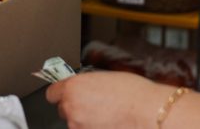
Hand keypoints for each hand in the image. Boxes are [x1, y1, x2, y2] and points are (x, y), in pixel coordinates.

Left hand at [45, 71, 162, 128]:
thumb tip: (80, 87)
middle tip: (92, 103)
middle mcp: (71, 107)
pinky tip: (107, 122)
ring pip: (74, 122)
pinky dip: (92, 127)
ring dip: (83, 119)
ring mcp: (78, 126)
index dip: (61, 92)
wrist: (147, 111)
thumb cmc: (132, 92)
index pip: (52, 93)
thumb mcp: (103, 77)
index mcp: (73, 87)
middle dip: (74, 106)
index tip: (66, 93)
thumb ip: (84, 83)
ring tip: (104, 114)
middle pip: (63, 108)